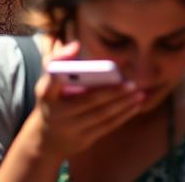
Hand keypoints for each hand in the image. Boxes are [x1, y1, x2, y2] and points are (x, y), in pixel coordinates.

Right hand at [28, 41, 145, 158]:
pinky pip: (106, 126)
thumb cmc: (51, 101)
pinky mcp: (84, 140)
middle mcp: (57, 112)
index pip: (52, 79)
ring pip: (101, 115)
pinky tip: (133, 106)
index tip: (77, 48)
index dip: (61, 64)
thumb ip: (58, 62)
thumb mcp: (47, 82)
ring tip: (138, 93)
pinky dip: (121, 115)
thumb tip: (76, 45)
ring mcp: (71, 128)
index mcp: (45, 93)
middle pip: (88, 100)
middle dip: (112, 91)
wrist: (46, 139)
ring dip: (122, 104)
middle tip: (131, 83)